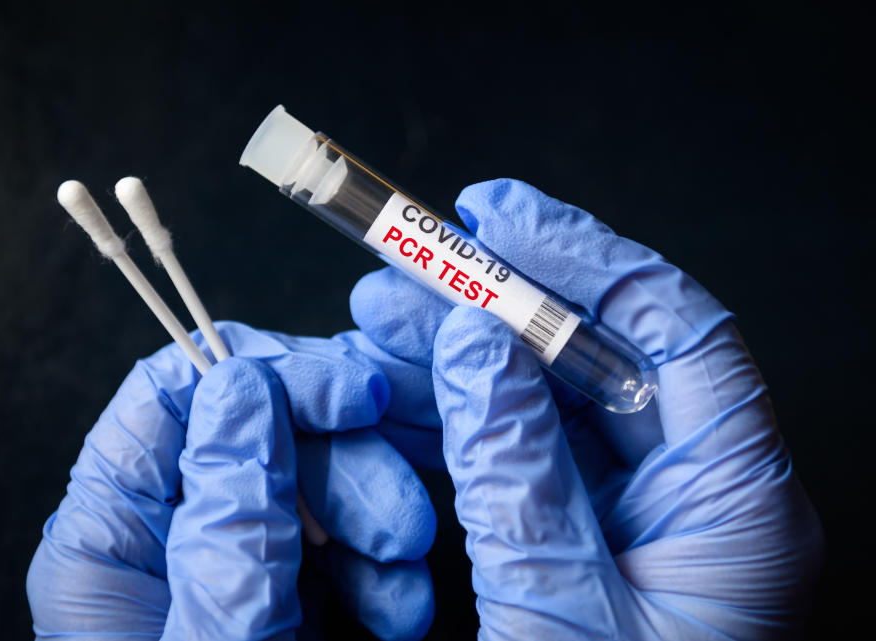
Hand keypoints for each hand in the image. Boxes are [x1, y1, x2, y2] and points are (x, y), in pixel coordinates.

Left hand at [27, 322, 435, 640]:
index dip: (265, 374)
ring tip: (406, 582)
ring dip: (375, 512)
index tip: (352, 393)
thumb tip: (242, 393)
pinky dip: (381, 555)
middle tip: (401, 522)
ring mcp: (229, 551)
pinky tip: (402, 599)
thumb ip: (230, 524)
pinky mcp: (282, 581)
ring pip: (310, 471)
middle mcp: (167, 530)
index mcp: (110, 538)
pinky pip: (338, 528)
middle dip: (343, 459)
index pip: (171, 395)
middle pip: (255, 424)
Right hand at [347, 179, 824, 639]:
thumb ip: (520, 480)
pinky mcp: (580, 538)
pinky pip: (517, 453)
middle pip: (597, 353)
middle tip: (403, 271)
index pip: (674, 328)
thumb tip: (478, 350)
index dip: (582, 256)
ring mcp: (632, 514)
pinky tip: (397, 398)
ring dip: (458, 357)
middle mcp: (691, 494)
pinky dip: (453, 421)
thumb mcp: (563, 622)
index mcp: (733, 505)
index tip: (495, 217)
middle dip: (492, 303)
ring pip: (545, 398)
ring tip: (375, 323)